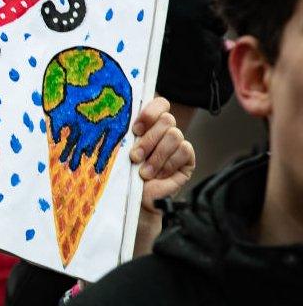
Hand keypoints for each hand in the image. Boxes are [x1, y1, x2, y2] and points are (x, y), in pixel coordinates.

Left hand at [128, 97, 195, 255]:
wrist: (136, 202)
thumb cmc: (125, 174)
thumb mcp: (122, 151)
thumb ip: (125, 133)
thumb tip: (117, 115)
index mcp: (149, 124)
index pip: (160, 103)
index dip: (150, 112)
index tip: (135, 128)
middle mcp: (166, 130)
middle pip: (167, 119)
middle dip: (149, 140)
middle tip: (135, 156)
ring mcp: (178, 144)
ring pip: (175, 134)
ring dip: (156, 155)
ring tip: (144, 171)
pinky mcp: (188, 159)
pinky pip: (185, 150)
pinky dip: (168, 163)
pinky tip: (157, 175)